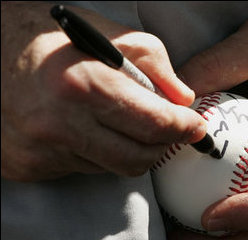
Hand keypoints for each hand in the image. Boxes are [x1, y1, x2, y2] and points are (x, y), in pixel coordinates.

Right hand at [1, 2, 206, 181]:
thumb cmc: (52, 38)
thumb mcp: (110, 35)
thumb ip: (155, 64)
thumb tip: (183, 99)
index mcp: (82, 85)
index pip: (153, 123)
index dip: (183, 127)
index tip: (195, 126)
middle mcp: (58, 123)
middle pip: (137, 158)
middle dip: (162, 145)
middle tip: (169, 130)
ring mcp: (40, 150)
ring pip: (111, 168)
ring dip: (128, 148)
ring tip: (120, 122)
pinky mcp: (27, 166)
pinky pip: (82, 169)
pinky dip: (97, 153)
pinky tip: (86, 129)